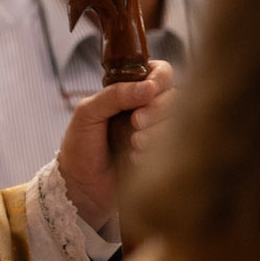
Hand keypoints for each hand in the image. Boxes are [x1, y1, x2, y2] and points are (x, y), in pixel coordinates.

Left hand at [56, 60, 174, 232]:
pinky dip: (158, 150)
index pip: (161, 73)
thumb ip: (115, 95)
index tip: (149, 91)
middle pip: (175, 96)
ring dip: (159, 131)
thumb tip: (149, 88)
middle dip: (157, 108)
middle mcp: (149, 109)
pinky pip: (177, 146)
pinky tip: (136, 159)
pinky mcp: (163, 156)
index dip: (160, 79)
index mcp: (131, 92)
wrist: (80, 187)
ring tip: (135, 143)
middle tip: (135, 122)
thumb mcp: (88, 113)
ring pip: (179, 121)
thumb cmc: (80, 147)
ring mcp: (158, 133)